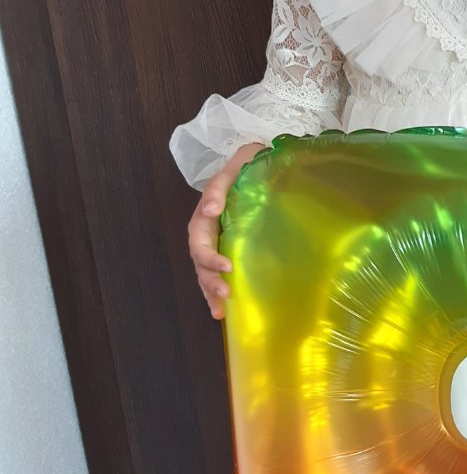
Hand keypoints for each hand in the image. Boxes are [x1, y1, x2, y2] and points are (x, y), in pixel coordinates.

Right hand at [187, 143, 265, 318]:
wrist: (258, 161)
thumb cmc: (247, 163)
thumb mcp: (235, 168)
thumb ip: (220, 187)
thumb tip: (209, 210)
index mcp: (205, 214)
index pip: (199, 241)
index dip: (209, 256)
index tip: (228, 267)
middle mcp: (207, 231)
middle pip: (200, 261)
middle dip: (210, 280)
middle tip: (226, 294)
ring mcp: (217, 240)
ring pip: (205, 271)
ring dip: (210, 291)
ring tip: (219, 312)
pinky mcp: (229, 247)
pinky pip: (217, 271)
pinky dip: (218, 289)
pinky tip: (226, 308)